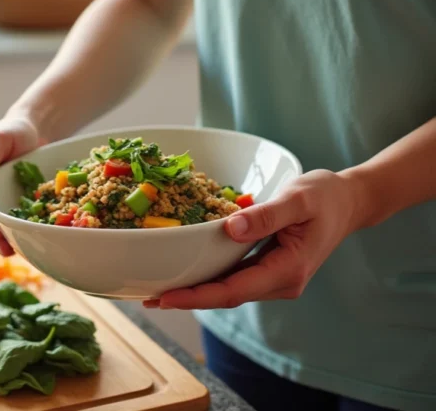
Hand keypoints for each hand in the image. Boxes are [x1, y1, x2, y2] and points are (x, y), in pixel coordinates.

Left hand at [146, 169, 367, 309]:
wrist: (349, 201)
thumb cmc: (325, 197)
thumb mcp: (297, 198)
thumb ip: (266, 215)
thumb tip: (230, 228)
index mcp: (288, 270)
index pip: (234, 291)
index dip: (197, 297)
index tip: (165, 297)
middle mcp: (280, 282)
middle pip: (226, 296)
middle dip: (187, 298)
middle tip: (146, 297)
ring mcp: (274, 278)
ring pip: (228, 290)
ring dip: (195, 291)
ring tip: (155, 290)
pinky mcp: (268, 269)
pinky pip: (234, 277)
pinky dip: (208, 278)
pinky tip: (184, 273)